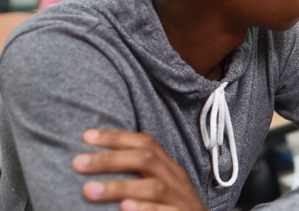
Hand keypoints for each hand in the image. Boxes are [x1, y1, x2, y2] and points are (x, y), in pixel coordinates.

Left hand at [72, 129, 207, 210]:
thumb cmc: (173, 206)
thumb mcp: (160, 184)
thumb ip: (138, 173)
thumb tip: (96, 161)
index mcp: (168, 166)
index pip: (145, 142)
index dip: (116, 136)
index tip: (86, 136)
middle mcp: (175, 178)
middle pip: (146, 159)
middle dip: (111, 159)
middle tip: (77, 163)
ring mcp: (180, 199)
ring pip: (152, 187)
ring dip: (120, 187)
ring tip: (89, 190)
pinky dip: (145, 210)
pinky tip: (124, 208)